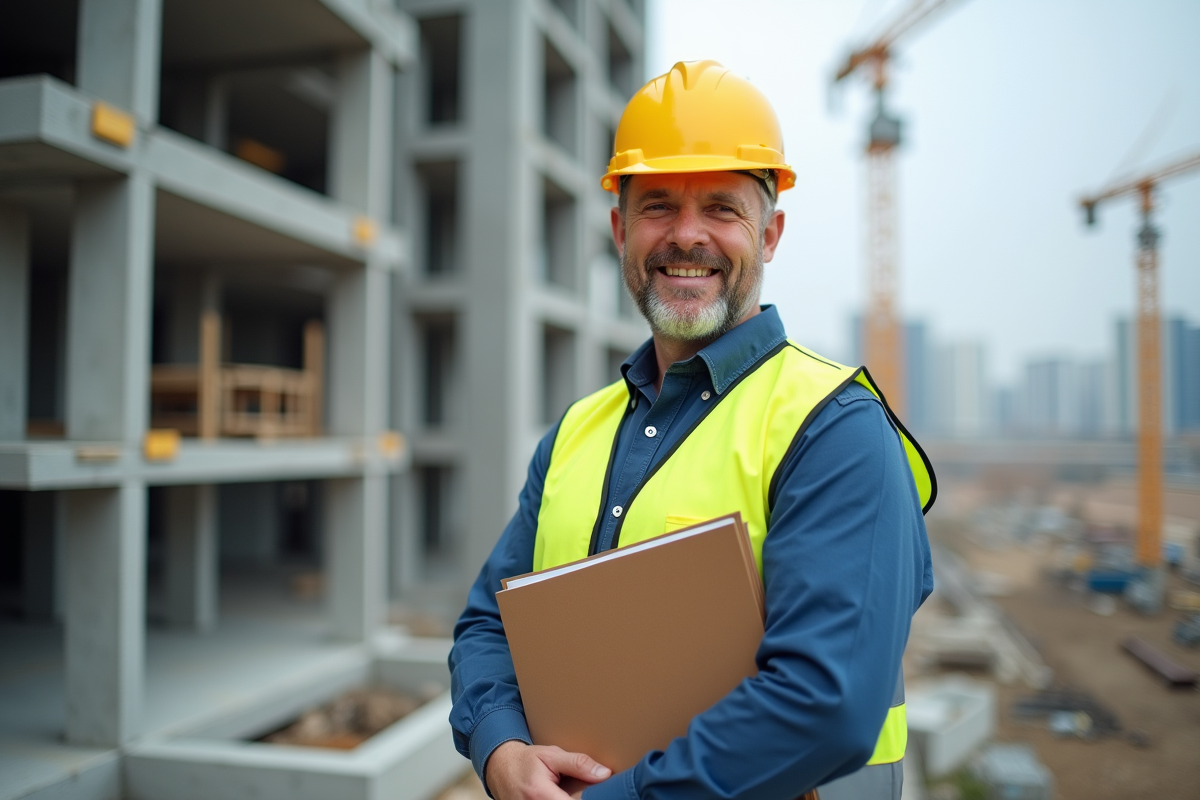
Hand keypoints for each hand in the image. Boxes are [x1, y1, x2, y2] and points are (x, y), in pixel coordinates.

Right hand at [485, 741, 611, 799]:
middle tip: (582, 789)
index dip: (589, 799)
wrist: (500, 769)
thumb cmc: (526, 761)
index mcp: (540, 794)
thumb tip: (604, 774)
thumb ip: (578, 764)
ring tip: (569, 791)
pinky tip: (563, 795)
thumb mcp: (552, 755)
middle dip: (579, 799)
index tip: (600, 793)